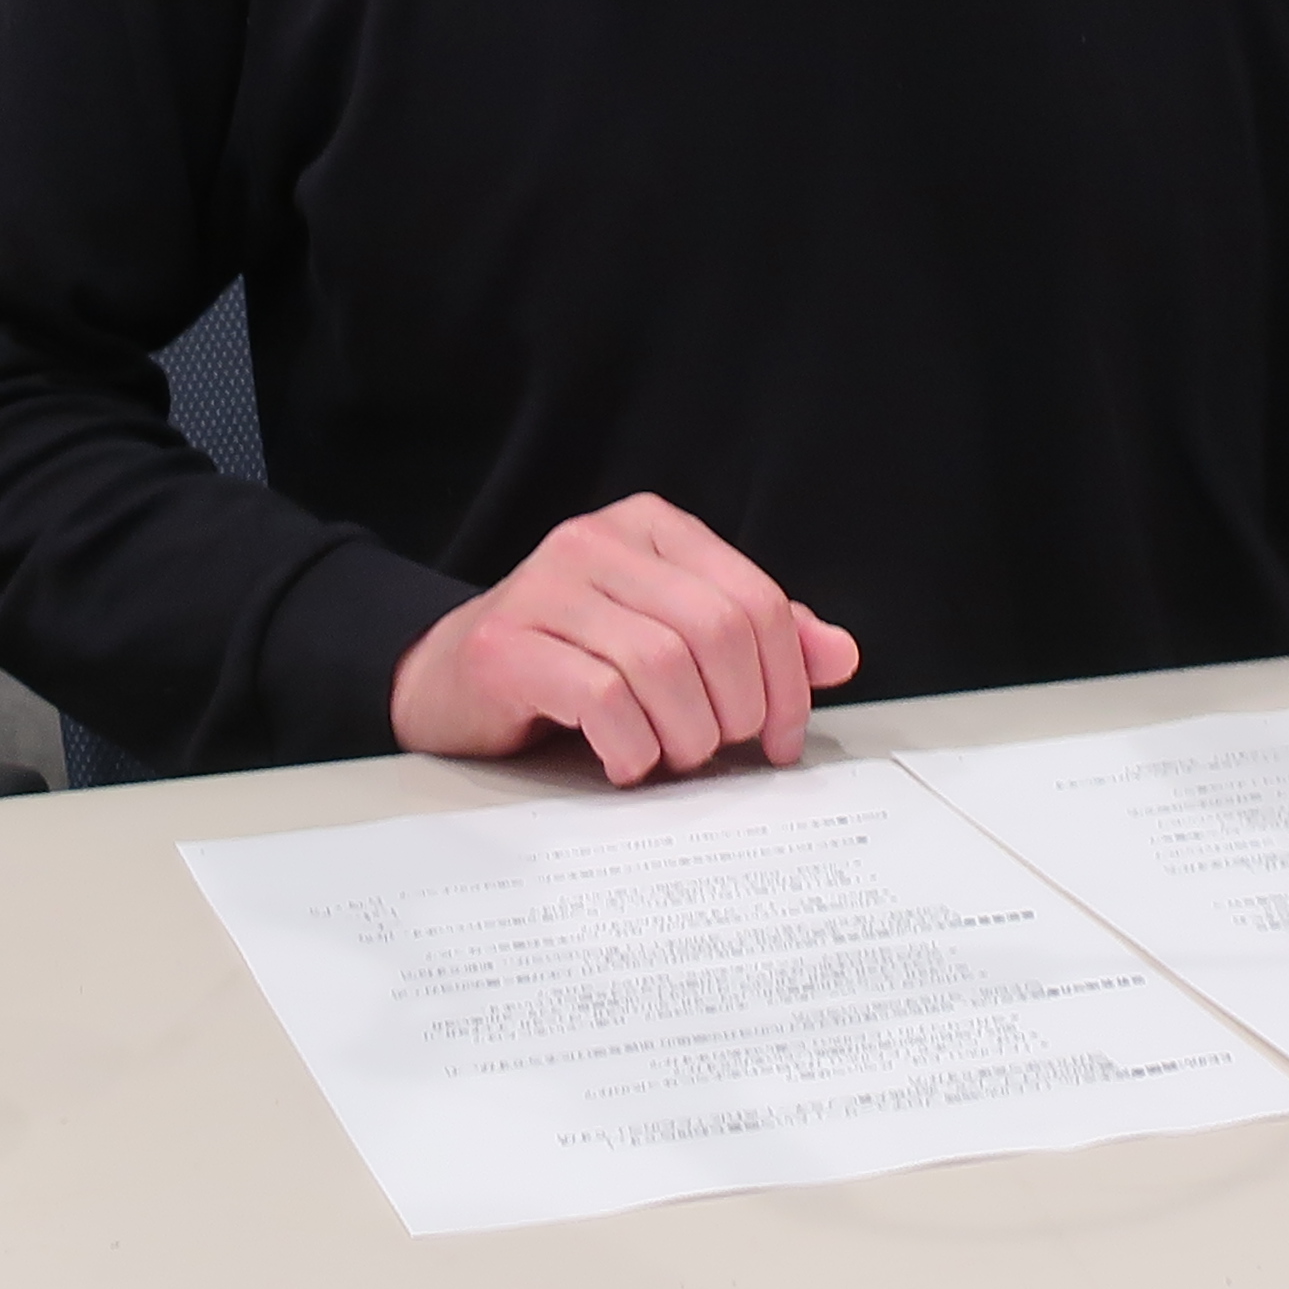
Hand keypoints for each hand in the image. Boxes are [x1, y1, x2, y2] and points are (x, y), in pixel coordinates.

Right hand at [388, 494, 862, 783]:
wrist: (448, 678)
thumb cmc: (570, 660)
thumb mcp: (670, 636)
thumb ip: (752, 640)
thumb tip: (839, 655)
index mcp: (650, 528)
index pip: (755, 598)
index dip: (788, 680)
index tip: (782, 737)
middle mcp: (596, 543)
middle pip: (716, 631)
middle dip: (738, 711)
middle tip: (723, 751)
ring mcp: (544, 589)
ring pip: (662, 665)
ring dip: (685, 735)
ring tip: (670, 756)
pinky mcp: (505, 646)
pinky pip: (602, 700)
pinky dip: (631, 747)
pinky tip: (624, 761)